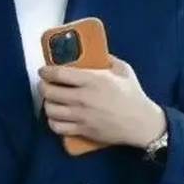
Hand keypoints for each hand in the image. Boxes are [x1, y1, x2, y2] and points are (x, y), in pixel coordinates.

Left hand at [40, 57, 165, 148]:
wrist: (141, 123)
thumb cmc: (132, 95)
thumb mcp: (123, 70)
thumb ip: (107, 59)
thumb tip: (94, 52)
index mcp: (92, 80)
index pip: (59, 74)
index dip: (46, 71)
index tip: (43, 70)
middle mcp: (83, 98)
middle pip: (49, 92)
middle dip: (43, 87)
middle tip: (45, 85)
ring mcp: (81, 116)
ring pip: (50, 110)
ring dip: (46, 104)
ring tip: (50, 101)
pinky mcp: (82, 130)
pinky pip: (57, 127)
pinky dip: (52, 122)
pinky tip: (55, 117)